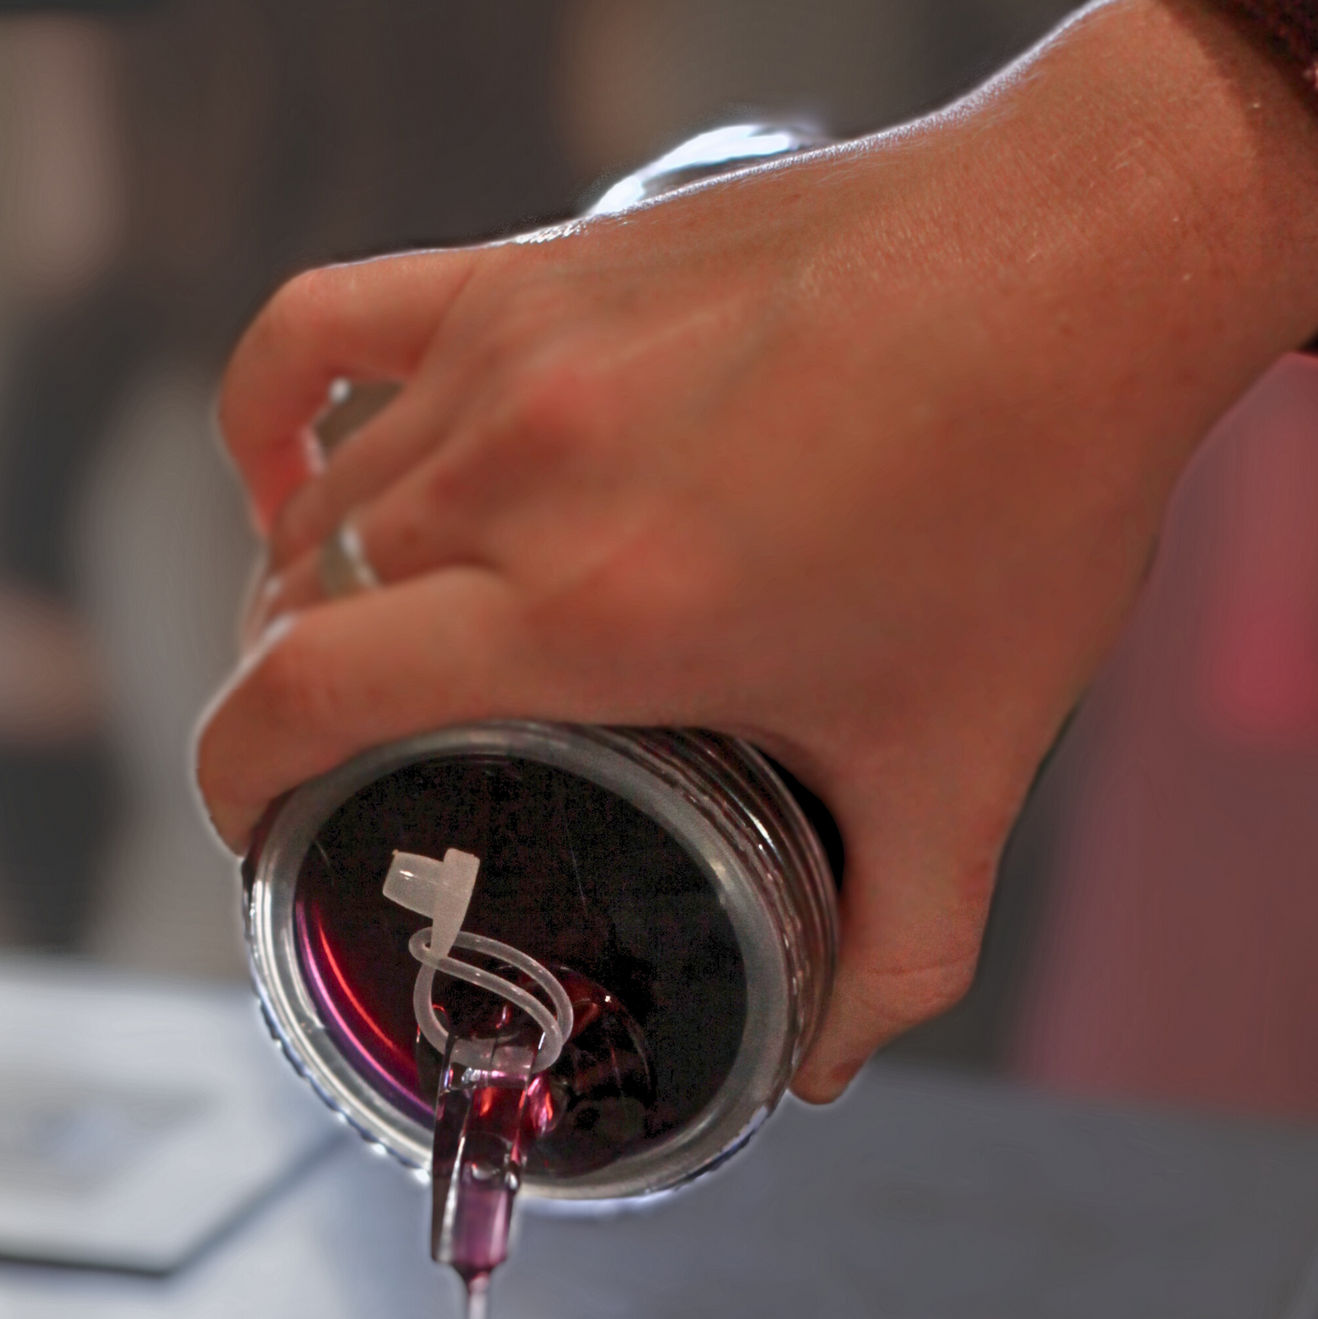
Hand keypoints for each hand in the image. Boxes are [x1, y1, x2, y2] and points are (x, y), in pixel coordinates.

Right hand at [196, 0, 1317, 1095]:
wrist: (1087, 256)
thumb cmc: (1030, 490)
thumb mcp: (960, 765)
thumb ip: (897, 950)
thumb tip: (828, 1061)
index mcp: (596, 610)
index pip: (297, 697)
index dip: (230, 787)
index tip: (259, 836)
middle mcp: (522, 475)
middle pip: (298, 611)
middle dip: (295, 714)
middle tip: (369, 772)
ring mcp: (512, 357)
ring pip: (315, 505)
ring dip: (308, 601)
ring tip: (374, 659)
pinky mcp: (532, 271)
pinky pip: (320, 336)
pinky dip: (274, 420)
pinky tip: (296, 478)